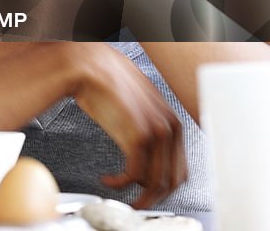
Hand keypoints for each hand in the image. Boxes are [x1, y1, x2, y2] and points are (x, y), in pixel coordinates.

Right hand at [65, 43, 186, 207]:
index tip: (147, 192)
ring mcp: (157, 132)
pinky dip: (119, 183)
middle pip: (171, 180)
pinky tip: (108, 180)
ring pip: (155, 182)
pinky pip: (133, 174)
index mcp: (173, 123)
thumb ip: (146, 127)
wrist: (90, 66)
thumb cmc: (106, 82)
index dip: (162, 186)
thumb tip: (142, 150)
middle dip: (152, 197)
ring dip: (138, 196)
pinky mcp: (137, 136)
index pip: (179, 169)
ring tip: (122, 197)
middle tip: (135, 203)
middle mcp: (170, 129)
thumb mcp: (137, 107)